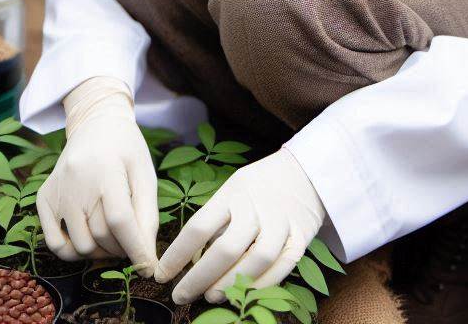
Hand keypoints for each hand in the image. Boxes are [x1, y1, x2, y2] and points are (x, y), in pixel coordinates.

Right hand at [36, 75, 158, 275]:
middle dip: (123, 249)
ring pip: (80, 246)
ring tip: (113, 237)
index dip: (137, 249)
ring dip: (101, 252)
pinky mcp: (42, 199)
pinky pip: (54, 243)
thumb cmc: (126, 149)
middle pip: (102, 236)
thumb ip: (147, 214)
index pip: (120, 221)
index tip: (149, 268)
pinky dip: (73, 252)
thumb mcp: (145, 173)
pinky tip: (89, 239)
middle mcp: (76, 182)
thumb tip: (147, 255)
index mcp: (106, 170)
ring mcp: (56, 191)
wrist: (94, 123)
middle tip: (132, 241)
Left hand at [153, 146, 325, 304]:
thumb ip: (216, 219)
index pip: (199, 226)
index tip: (161, 274)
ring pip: (256, 261)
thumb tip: (189, 260)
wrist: (306, 171)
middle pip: (226, 248)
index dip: (177, 255)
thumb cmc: (259, 185)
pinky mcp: (301, 237)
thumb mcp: (233, 189)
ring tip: (211, 296)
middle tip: (181, 296)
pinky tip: (244, 292)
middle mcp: (257, 206)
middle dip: (199, 278)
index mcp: (233, 192)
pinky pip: (282, 268)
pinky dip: (261, 285)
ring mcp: (282, 222)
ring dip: (230, 285)